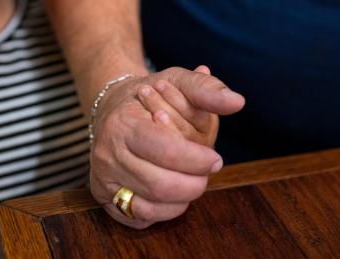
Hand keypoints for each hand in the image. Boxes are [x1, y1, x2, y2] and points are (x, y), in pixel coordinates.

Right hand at [89, 67, 244, 228]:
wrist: (112, 107)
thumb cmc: (148, 94)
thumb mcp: (176, 80)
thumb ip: (206, 90)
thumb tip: (237, 102)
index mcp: (123, 124)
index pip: (166, 151)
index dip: (197, 160)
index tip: (216, 160)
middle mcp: (107, 154)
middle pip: (159, 185)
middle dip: (193, 185)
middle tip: (206, 174)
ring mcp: (102, 178)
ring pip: (149, 207)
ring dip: (181, 200)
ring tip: (193, 182)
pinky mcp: (103, 196)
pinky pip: (138, 217)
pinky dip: (163, 212)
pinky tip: (174, 195)